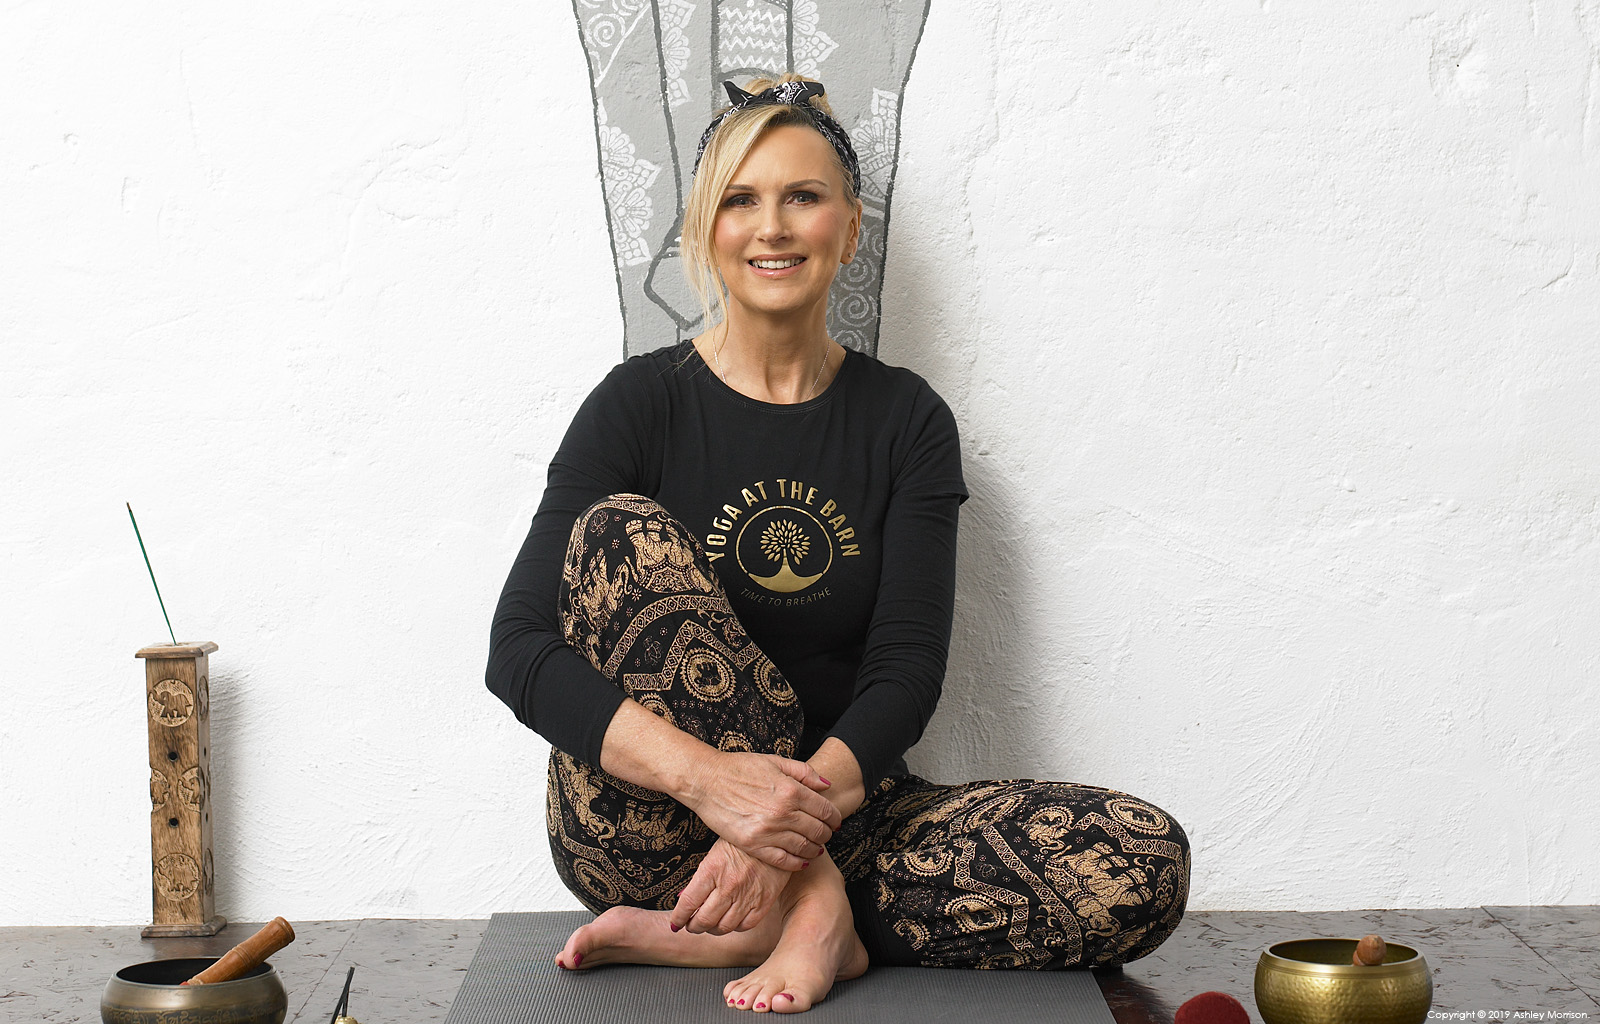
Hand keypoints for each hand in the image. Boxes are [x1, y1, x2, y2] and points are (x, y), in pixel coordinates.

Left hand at [670, 837, 792, 934]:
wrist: (774, 836)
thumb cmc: (740, 843)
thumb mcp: (715, 853)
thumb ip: (701, 877)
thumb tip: (684, 899)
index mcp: (712, 870)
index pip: (689, 902)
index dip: (679, 917)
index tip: (676, 923)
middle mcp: (728, 886)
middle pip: (704, 920)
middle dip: (693, 926)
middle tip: (691, 925)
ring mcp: (747, 896)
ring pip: (724, 927)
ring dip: (712, 929)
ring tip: (710, 925)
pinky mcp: (764, 902)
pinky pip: (745, 925)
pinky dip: (735, 927)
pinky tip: (731, 920)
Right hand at [684, 751, 841, 870]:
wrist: (707, 781)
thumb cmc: (740, 768)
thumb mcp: (775, 762)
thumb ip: (804, 773)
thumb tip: (827, 785)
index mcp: (791, 790)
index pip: (825, 810)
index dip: (835, 818)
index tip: (835, 822)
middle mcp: (783, 812)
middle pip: (818, 831)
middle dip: (827, 834)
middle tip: (827, 835)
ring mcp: (768, 831)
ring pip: (804, 847)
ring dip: (815, 850)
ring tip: (816, 848)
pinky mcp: (753, 845)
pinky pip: (783, 860)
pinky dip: (796, 863)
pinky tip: (801, 861)